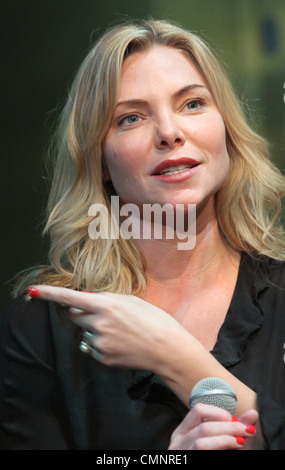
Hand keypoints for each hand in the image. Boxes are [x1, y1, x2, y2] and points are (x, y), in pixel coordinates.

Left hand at [26, 285, 187, 371]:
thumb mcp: (132, 300)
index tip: (32, 291)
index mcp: (106, 305)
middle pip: (76, 316)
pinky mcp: (103, 358)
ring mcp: (100, 343)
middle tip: (108, 315)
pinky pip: (93, 347)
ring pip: (85, 333)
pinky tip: (121, 343)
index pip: (70, 298)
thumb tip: (84, 299)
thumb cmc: (155, 320)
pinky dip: (102, 344)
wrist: (168, 349)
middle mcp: (98, 324)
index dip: (49, 294)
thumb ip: (106, 298)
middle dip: (85, 314)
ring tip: (121, 332)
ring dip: (95, 330)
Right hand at [168, 403, 258, 449]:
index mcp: (183, 432)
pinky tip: (233, 449)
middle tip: (247, 431)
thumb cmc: (211, 456)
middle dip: (229, 427)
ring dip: (225, 440)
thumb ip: (235, 430)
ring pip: (201, 444)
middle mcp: (178, 444)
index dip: (218, 413)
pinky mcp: (188, 466)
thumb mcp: (221, 442)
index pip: (198, 410)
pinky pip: (203, 454)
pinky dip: (220, 448)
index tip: (235, 420)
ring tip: (240, 442)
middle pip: (204, 427)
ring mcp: (182, 457)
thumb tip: (253, 414)